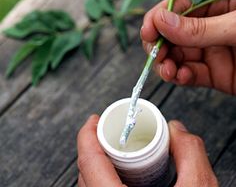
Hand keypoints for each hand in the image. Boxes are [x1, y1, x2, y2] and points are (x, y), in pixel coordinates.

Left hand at [77, 115, 217, 186]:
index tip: (94, 120)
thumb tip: (177, 130)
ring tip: (113, 151)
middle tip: (108, 133)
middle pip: (86, 172)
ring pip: (88, 185)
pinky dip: (102, 179)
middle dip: (96, 146)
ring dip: (97, 163)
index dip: (88, 135)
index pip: (89, 162)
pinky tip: (117, 175)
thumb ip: (189, 154)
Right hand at [141, 0, 235, 93]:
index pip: (178, 6)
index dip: (158, 18)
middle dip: (158, 45)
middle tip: (155, 54)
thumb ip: (199, 27)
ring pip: (177, 56)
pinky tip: (180, 77)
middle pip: (172, 34)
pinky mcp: (215, 73)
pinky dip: (180, 78)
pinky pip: (190, 75)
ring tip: (167, 71)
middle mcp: (210, 27)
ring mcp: (211, 51)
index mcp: (217, 4)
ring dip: (166, 65)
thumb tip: (161, 21)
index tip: (148, 32)